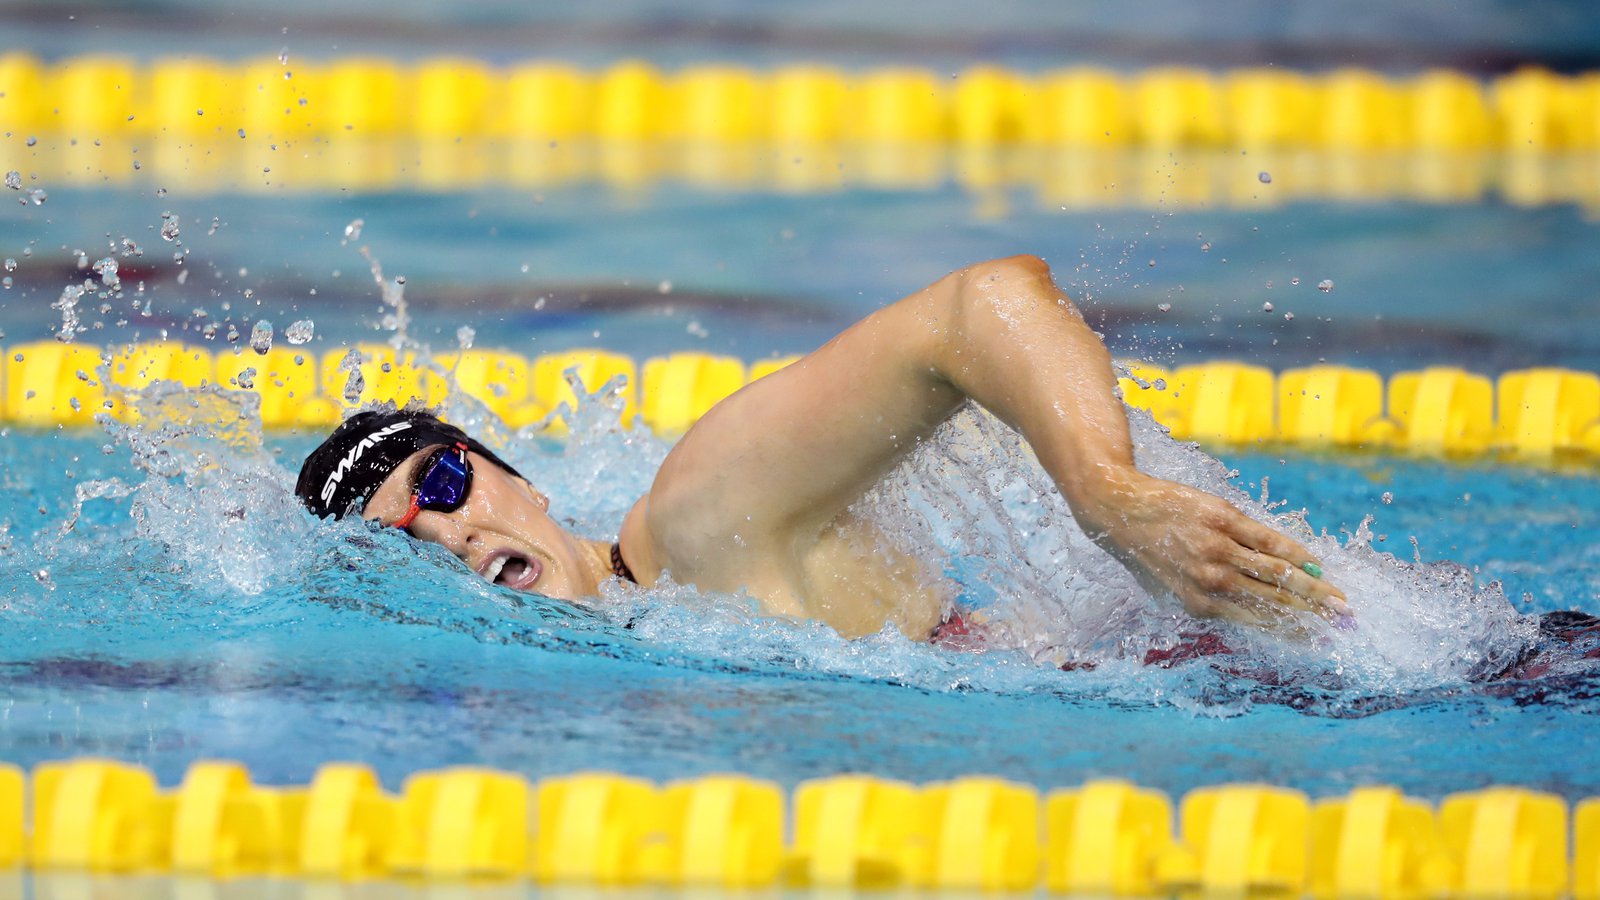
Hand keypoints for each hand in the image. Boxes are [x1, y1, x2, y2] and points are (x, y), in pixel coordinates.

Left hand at [1078, 469, 1350, 627]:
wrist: (1118, 509)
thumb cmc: (1146, 554)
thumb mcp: (1168, 592)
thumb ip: (1206, 605)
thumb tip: (1247, 618)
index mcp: (1199, 607)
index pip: (1257, 624)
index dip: (1292, 633)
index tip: (1319, 641)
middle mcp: (1212, 582)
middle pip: (1275, 602)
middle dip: (1313, 616)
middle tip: (1343, 624)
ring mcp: (1219, 550)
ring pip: (1278, 573)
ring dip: (1314, 588)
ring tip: (1340, 600)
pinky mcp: (1224, 519)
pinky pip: (1268, 539)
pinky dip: (1295, 551)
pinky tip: (1314, 562)